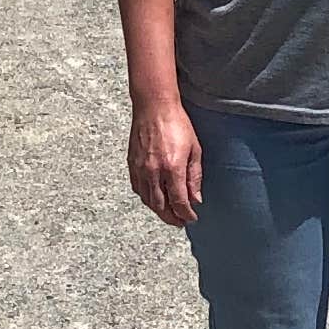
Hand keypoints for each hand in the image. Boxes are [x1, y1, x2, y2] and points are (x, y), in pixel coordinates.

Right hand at [128, 96, 204, 227]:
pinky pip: (138, 189)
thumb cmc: (176, 123)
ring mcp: (140, 169)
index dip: (186, 214)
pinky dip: (146, 198)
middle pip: (161, 206)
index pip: (179, 202)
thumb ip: (195, 177)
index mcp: (172, 168)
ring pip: (148, 200)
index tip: (191, 218)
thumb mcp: (195, 149)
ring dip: (159, 210)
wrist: (153, 106)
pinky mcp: (132, 164)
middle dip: (172, 218)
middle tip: (180, 222)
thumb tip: (196, 198)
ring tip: (168, 213)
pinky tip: (154, 198)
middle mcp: (154, 172)